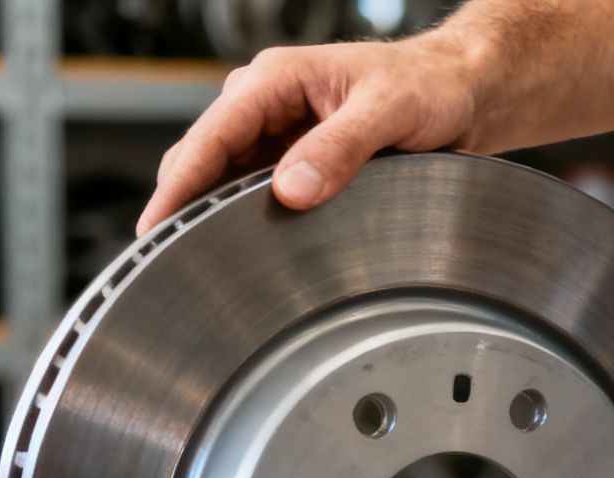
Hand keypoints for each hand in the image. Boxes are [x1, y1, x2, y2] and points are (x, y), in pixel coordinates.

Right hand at [137, 37, 475, 235]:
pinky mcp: (294, 159)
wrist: (458, 93)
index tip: (155, 229)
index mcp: (275, 80)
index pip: (210, 136)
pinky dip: (243, 217)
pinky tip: (244, 248)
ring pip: (224, 180)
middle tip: (170, 262)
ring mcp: (277, 133)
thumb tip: (292, 190)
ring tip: (198, 262)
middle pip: (204, 160)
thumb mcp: (388, 111)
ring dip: (213, 214)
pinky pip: (254, 191)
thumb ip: (340, 148)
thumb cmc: (427, 86)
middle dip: (184, 206)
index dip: (179, 186)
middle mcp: (266, 103)